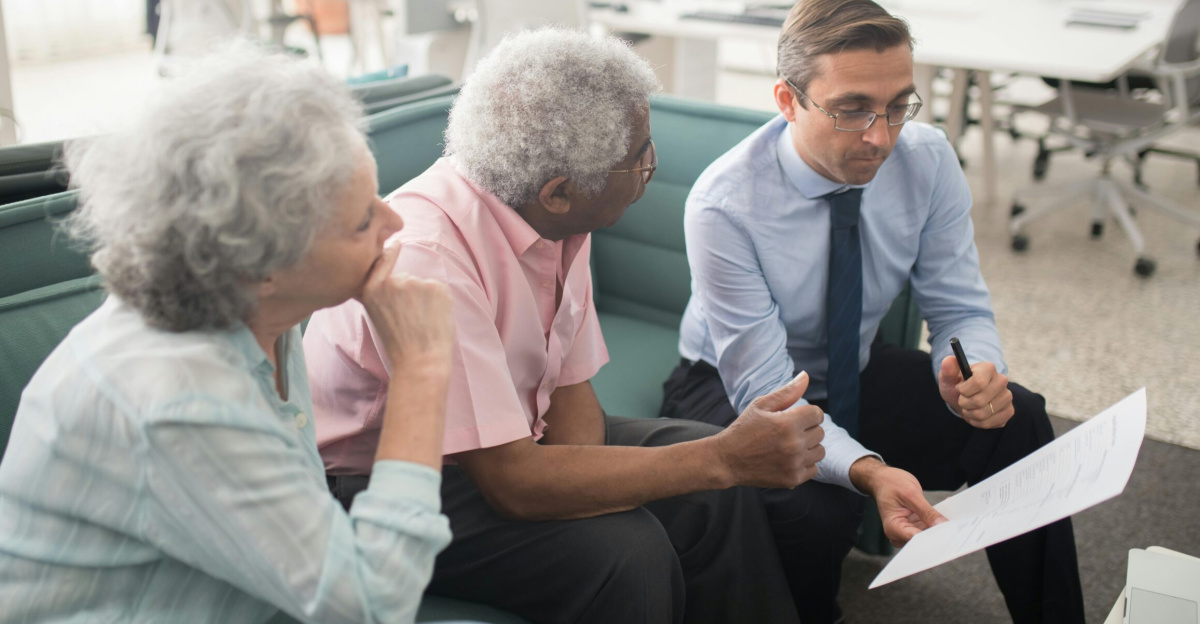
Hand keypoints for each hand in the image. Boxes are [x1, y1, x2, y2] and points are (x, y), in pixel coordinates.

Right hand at [360, 242, 455, 373]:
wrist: (420, 361)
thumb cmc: (398, 344)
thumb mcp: (375, 314)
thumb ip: (378, 292)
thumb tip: (386, 268)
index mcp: (371, 289)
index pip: (381, 261)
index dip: (389, 252)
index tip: (396, 244)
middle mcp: (392, 282)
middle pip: (404, 278)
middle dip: (408, 292)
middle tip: (410, 319)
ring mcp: (415, 282)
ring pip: (421, 284)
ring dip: (424, 297)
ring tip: (421, 321)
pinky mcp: (436, 286)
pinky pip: (437, 289)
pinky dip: (438, 301)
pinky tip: (434, 318)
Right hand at [713, 372, 825, 488]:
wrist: (727, 460)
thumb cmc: (743, 430)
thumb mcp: (761, 406)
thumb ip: (787, 392)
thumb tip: (806, 376)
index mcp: (788, 423)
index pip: (817, 414)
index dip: (807, 414)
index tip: (795, 418)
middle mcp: (794, 444)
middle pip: (820, 432)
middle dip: (807, 429)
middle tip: (788, 432)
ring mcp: (795, 463)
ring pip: (820, 451)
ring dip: (809, 447)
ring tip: (790, 446)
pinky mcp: (793, 479)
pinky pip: (813, 469)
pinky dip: (805, 464)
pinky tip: (789, 459)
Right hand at [850, 458, 946, 546]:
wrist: (882, 479)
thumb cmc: (890, 483)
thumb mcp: (911, 494)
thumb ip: (927, 512)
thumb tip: (942, 525)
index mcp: (893, 528)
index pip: (917, 540)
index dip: (934, 538)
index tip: (950, 533)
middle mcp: (899, 534)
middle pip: (923, 540)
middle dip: (939, 532)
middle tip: (955, 525)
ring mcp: (907, 531)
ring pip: (928, 535)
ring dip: (940, 526)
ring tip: (950, 517)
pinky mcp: (913, 527)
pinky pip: (928, 528)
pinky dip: (937, 522)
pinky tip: (944, 514)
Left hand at [938, 356, 1013, 428]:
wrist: (966, 398)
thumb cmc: (957, 386)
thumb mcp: (948, 377)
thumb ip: (948, 369)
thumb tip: (949, 359)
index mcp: (988, 368)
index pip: (978, 382)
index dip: (964, 390)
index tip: (959, 389)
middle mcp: (1002, 381)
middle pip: (979, 401)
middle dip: (964, 403)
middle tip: (962, 400)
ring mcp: (1007, 396)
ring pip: (983, 413)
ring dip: (969, 413)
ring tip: (968, 407)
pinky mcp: (1009, 411)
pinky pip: (989, 423)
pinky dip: (977, 422)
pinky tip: (976, 414)